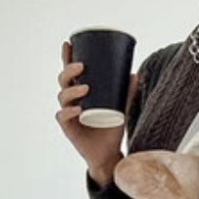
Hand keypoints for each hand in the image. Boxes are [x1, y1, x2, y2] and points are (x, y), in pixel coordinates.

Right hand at [57, 42, 137, 185]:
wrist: (109, 154)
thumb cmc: (111, 129)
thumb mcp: (121, 108)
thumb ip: (127, 92)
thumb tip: (135, 74)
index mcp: (80, 93)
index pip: (70, 72)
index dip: (67, 58)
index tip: (68, 44)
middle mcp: (71, 102)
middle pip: (63, 81)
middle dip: (69, 71)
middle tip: (81, 66)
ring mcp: (68, 115)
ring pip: (62, 97)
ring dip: (72, 90)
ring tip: (85, 88)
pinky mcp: (68, 129)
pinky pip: (63, 117)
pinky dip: (69, 111)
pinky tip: (78, 109)